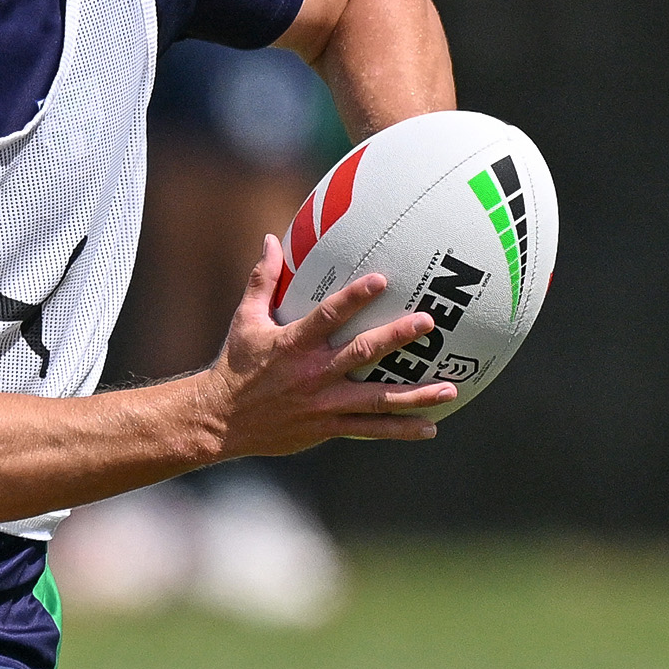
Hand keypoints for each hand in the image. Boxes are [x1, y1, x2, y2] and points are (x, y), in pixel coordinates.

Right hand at [209, 236, 461, 458]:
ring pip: (375, 398)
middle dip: (396, 337)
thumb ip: (262, 280)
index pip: (327, 316)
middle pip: (360, 353)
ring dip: (414, 394)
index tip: (382, 279)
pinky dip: (400, 429)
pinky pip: (369, 429)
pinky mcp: (326, 427)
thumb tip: (270, 239)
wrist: (219, 421)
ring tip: (450, 387)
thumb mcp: (244, 320)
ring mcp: (322, 403)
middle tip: (428, 324)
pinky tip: (431, 427)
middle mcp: (312, 373)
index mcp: (293, 343)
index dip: (354, 297)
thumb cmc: (235, 366)